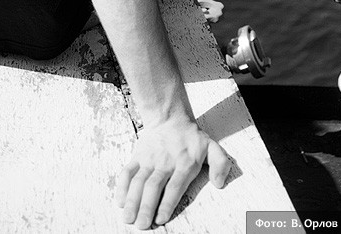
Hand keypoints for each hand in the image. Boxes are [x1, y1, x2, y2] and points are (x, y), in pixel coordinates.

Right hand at [115, 116, 230, 228]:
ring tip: (128, 217)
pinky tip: (120, 200)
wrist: (169, 117)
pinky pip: (127, 171)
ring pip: (139, 181)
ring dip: (132, 200)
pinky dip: (122, 186)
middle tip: (141, 224)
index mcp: (184, 164)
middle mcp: (165, 163)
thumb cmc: (191, 138)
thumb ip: (220, 164)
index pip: (174, 186)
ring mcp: (149, 160)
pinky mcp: (138, 156)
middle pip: (153, 187)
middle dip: (146, 207)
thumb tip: (219, 183)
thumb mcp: (212, 147)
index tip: (160, 218)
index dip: (167, 203)